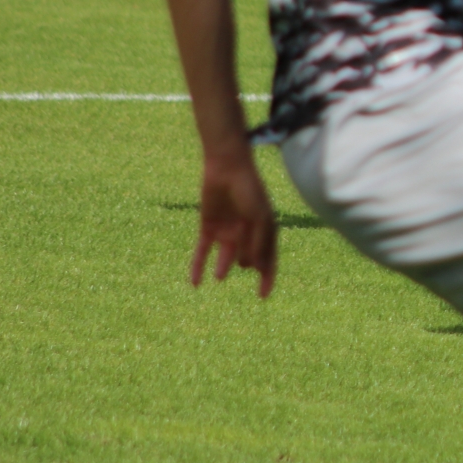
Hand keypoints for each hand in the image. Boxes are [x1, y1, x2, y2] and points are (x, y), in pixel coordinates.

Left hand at [191, 153, 277, 297]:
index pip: (268, 258)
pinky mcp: (208, 227)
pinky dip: (198, 266)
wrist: (227, 166)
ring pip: (225, 256)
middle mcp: (246, 232)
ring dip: (223, 266)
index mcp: (264, 229)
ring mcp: (227, 230)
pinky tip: (194, 282)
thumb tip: (252, 267)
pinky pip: (203, 251)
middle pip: (247, 258)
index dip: (266, 277)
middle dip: (247, 264)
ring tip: (220, 276)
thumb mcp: (259, 217)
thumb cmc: (249, 189)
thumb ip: (258, 241)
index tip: (263, 296)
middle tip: (244, 263)